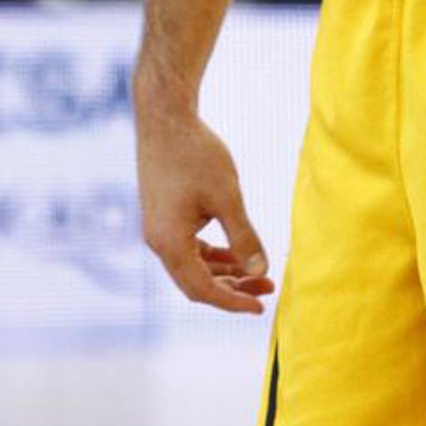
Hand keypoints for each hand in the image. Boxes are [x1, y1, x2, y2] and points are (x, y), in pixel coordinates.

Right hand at [137, 102, 272, 313]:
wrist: (165, 119)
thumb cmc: (196, 154)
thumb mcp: (227, 196)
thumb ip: (244, 237)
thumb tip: (261, 271)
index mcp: (169, 242)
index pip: (203, 289)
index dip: (233, 301)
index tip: (262, 307)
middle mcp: (158, 242)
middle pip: (196, 284)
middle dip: (232, 290)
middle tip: (267, 289)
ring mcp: (158, 230)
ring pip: (192, 267)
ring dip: (224, 273)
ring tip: (258, 274)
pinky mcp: (163, 218)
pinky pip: (188, 250)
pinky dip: (212, 256)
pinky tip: (237, 255)